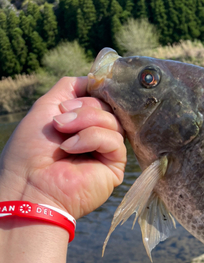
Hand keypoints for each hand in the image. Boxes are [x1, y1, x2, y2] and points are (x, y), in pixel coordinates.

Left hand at [0, 76, 125, 218]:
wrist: (30, 184)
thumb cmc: (30, 150)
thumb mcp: (46, 107)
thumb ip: (70, 88)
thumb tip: (96, 78)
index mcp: (82, 121)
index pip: (100, 96)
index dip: (93, 90)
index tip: (80, 93)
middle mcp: (96, 135)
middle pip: (107, 106)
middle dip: (83, 108)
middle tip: (60, 122)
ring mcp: (106, 151)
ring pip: (113, 120)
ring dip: (85, 122)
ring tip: (63, 138)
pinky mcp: (115, 166)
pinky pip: (114, 139)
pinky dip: (91, 139)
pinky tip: (72, 149)